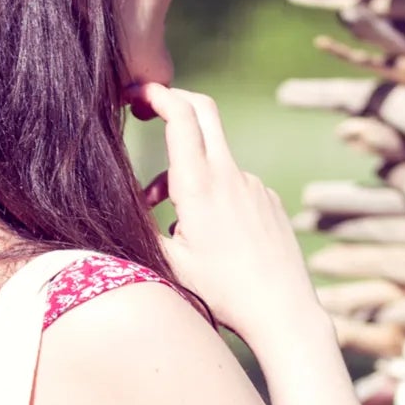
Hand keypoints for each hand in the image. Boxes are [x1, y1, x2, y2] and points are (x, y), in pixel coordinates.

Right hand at [124, 80, 318, 346]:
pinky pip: (234, 185)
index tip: (135, 94)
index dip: (156, 94)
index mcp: (199, 185)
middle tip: (148, 110)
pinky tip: (212, 236)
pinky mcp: (269, 200)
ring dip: (186, 172)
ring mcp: (254, 185)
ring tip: (171, 219)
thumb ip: (142, 228)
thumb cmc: (224, 293)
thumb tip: (121, 208)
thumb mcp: (170, 263)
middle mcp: (230, 176)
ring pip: (213, 159)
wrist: (283, 311)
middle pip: (203, 111)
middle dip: (173, 102)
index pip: (180, 115)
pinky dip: (213, 195)